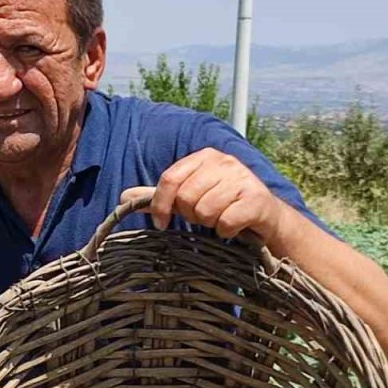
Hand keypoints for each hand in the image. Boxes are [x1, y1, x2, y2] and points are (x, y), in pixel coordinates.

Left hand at [120, 148, 289, 244]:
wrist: (265, 217)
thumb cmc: (222, 205)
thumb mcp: (188, 198)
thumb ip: (159, 197)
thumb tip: (123, 197)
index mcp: (204, 157)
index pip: (169, 179)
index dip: (160, 204)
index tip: (161, 223)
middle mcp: (224, 162)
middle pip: (186, 197)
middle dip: (191, 215)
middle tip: (204, 216)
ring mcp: (243, 178)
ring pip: (205, 211)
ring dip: (210, 223)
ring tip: (221, 218)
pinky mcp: (257, 199)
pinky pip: (225, 222)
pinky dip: (226, 231)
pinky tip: (234, 225)